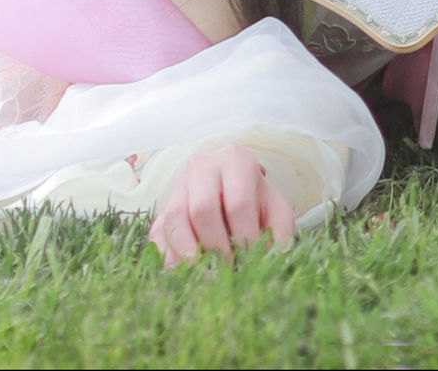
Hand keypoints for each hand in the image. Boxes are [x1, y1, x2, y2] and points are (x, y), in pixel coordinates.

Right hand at [148, 141, 296, 264]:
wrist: (229, 188)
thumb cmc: (255, 201)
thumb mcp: (275, 209)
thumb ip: (280, 232)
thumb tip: (275, 259)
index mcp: (235, 161)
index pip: (238, 203)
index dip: (246, 238)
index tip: (253, 262)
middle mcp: (201, 166)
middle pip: (202, 209)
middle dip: (216, 247)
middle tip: (229, 272)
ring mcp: (177, 186)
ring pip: (174, 220)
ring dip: (189, 254)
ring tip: (205, 277)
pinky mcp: (161, 208)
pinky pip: (157, 234)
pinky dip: (168, 258)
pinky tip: (183, 276)